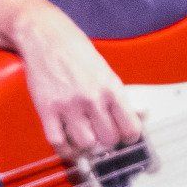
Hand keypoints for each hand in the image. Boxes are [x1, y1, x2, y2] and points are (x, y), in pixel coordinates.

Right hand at [0, 0, 140, 158]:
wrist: (45, 36)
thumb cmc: (76, 51)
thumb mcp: (105, 70)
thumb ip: (120, 96)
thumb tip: (141, 115)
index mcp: (111, 87)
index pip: (131, 127)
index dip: (130, 137)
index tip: (125, 136)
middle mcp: (92, 98)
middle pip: (109, 139)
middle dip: (107, 140)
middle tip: (102, 134)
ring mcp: (68, 105)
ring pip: (86, 144)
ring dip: (87, 145)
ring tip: (86, 138)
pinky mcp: (47, 109)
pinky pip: (58, 142)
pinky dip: (65, 150)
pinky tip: (68, 145)